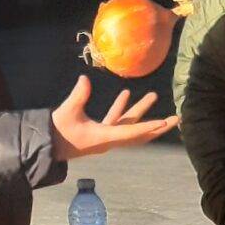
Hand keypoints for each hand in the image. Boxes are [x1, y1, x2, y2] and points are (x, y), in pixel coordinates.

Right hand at [51, 76, 177, 160]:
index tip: (164, 123)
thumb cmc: (58, 130)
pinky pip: (116, 120)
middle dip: (158, 126)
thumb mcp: (67, 112)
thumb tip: (85, 79)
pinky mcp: (100, 131)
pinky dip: (122, 108)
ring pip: (129, 124)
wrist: (48, 145)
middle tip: (176, 118)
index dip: (148, 127)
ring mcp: (106, 136)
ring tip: (153, 95)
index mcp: (105, 136)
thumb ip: (78, 95)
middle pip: (140, 133)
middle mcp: (110, 139)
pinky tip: (126, 94)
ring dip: (141, 111)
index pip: (131, 132)